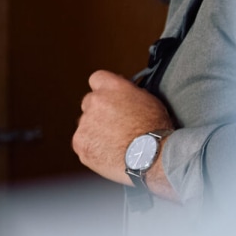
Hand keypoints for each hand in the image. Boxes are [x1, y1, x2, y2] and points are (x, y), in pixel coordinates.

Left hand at [73, 70, 175, 185]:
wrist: (151, 156)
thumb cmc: (155, 131)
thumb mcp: (148, 101)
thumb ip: (129, 94)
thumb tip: (121, 95)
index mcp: (113, 87)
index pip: (97, 78)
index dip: (103, 90)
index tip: (109, 98)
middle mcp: (95, 101)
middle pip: (89, 103)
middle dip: (99, 113)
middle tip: (115, 127)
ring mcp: (85, 122)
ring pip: (85, 124)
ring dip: (95, 131)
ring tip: (115, 144)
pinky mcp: (79, 142)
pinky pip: (82, 143)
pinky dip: (92, 148)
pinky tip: (108, 153)